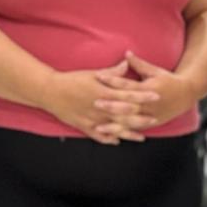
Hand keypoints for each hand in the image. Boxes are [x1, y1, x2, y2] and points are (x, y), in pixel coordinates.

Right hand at [43, 63, 158, 144]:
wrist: (49, 91)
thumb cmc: (71, 80)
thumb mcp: (92, 73)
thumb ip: (111, 72)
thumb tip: (126, 64)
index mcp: (103, 92)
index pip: (129, 95)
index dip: (144, 95)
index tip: (157, 96)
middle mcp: (100, 107)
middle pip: (126, 114)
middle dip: (141, 117)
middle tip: (155, 119)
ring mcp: (93, 118)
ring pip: (115, 128)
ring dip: (129, 132)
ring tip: (141, 136)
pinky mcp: (83, 125)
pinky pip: (99, 135)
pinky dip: (108, 139)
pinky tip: (117, 141)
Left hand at [94, 52, 198, 127]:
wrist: (186, 95)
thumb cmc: (168, 80)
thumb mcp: (154, 71)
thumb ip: (139, 64)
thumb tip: (126, 53)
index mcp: (148, 88)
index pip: (128, 84)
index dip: (113, 80)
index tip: (99, 76)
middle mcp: (149, 104)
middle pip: (127, 105)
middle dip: (111, 105)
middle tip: (95, 102)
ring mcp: (151, 115)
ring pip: (130, 122)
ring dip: (114, 125)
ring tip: (98, 127)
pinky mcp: (152, 123)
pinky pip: (135, 130)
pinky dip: (123, 134)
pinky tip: (112, 137)